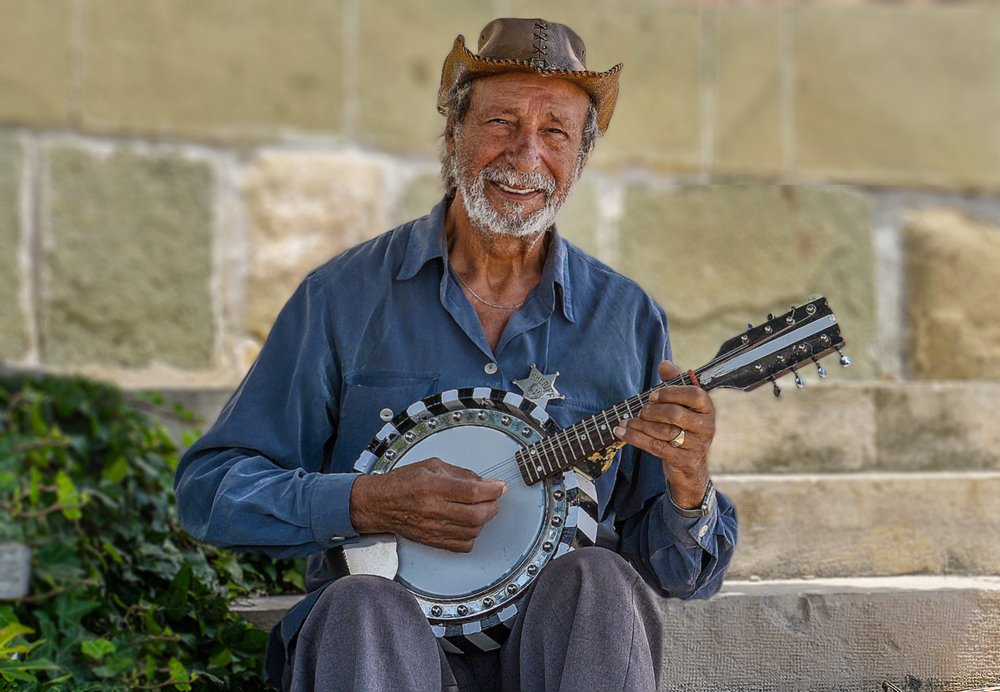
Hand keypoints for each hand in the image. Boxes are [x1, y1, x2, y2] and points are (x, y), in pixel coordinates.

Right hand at [349, 457, 505, 552]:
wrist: (379, 504)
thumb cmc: (403, 482)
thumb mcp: (432, 466)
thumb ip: (460, 473)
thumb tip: (485, 481)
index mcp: (433, 486)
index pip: (472, 491)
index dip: (493, 489)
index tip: (500, 486)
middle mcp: (433, 509)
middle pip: (477, 514)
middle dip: (493, 505)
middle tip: (494, 498)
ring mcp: (433, 528)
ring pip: (472, 531)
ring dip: (484, 520)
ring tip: (481, 509)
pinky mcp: (432, 541)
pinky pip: (462, 545)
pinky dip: (472, 536)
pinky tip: (469, 524)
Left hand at [614, 361, 715, 508]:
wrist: (690, 465)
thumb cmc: (684, 427)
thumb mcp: (683, 404)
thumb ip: (675, 382)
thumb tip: (664, 364)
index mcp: (708, 408)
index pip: (694, 394)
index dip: (670, 393)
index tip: (653, 395)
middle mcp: (707, 426)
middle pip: (676, 414)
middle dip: (652, 411)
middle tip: (641, 410)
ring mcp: (697, 445)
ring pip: (664, 432)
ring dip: (640, 425)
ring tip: (627, 421)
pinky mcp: (684, 460)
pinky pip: (656, 447)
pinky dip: (635, 438)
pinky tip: (622, 432)